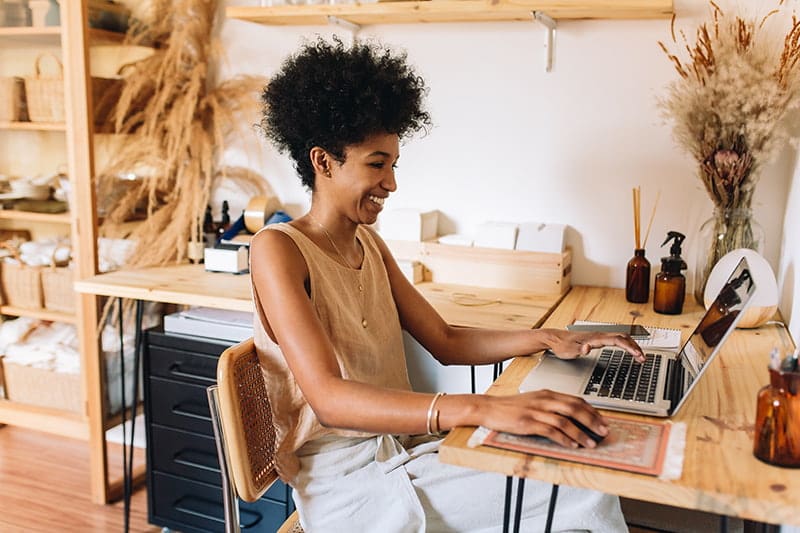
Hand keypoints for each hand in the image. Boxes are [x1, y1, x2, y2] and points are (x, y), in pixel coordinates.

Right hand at [484, 390, 608, 448]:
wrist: (489, 408)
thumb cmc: (511, 407)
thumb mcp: (534, 401)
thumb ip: (551, 406)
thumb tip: (571, 417)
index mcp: (547, 394)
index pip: (575, 400)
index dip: (592, 411)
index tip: (603, 421)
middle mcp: (544, 400)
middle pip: (574, 408)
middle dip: (592, 421)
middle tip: (603, 432)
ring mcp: (536, 411)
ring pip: (565, 421)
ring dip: (580, 433)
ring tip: (590, 443)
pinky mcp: (528, 422)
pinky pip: (550, 431)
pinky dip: (564, 439)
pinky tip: (571, 445)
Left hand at [544, 329, 644, 362]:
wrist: (554, 339)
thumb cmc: (562, 346)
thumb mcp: (569, 351)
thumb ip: (579, 350)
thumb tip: (588, 348)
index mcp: (595, 338)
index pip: (617, 340)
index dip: (630, 348)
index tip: (638, 355)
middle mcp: (599, 334)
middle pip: (623, 337)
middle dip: (635, 347)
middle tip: (643, 359)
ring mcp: (599, 335)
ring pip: (621, 337)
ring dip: (632, 345)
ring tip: (640, 356)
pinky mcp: (598, 338)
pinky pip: (616, 339)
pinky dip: (626, 344)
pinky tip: (628, 351)